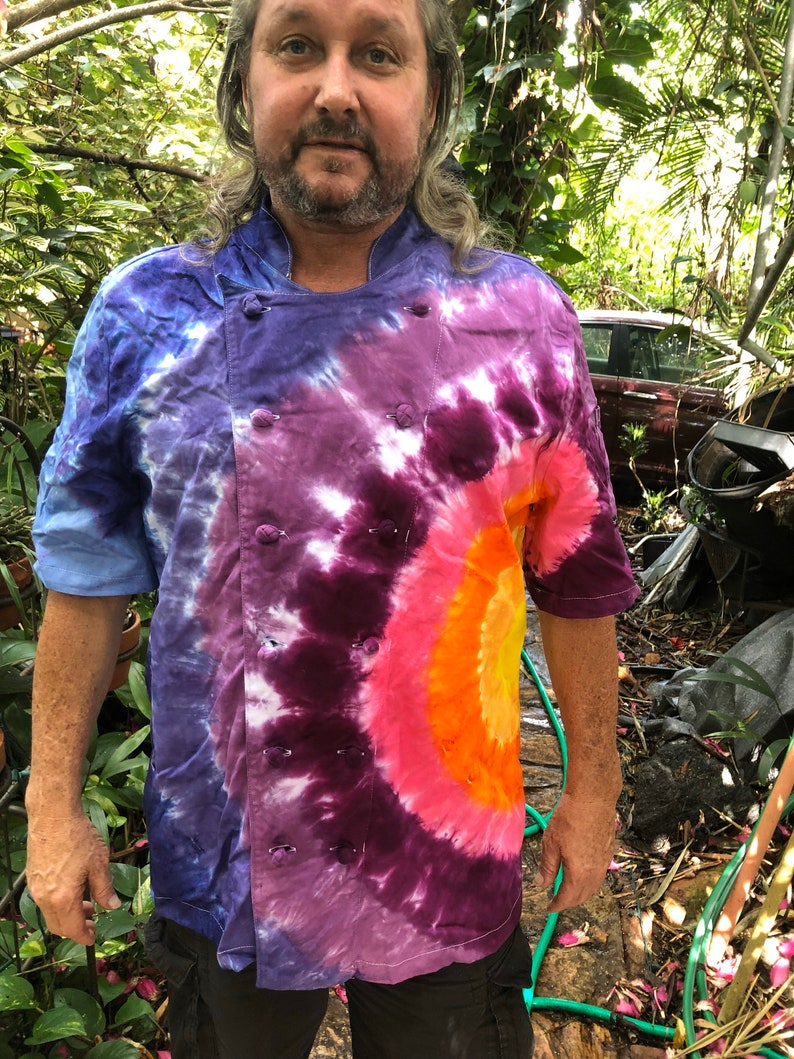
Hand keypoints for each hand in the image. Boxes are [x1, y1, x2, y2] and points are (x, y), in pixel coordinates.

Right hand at [26, 811, 119, 944]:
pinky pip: (45, 900)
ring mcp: (35, 888)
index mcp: (62, 898)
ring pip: (50, 914)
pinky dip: (58, 903)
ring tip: (87, 903)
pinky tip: (73, 889)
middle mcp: (44, 897)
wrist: (53, 815)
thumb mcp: (98, 863)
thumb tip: (112, 906)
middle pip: (58, 926)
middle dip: (76, 928)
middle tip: (93, 921)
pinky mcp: (32, 878)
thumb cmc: (77, 836)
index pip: (72, 929)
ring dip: (68, 915)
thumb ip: (104, 889)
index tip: (94, 938)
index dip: (84, 937)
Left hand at [535, 781, 618, 912]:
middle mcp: (595, 872)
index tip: (549, 908)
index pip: (568, 898)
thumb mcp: (551, 843)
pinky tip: (582, 873)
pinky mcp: (609, 851)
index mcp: (579, 874)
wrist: (593, 799)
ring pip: (593, 886)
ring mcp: (604, 862)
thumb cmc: (569, 818)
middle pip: (583, 895)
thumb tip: (542, 884)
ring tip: (568, 890)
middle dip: (569, 901)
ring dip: (581, 892)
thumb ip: (547, 867)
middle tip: (557, 901)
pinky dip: (590, 881)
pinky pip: (600, 875)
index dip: (557, 905)